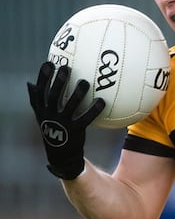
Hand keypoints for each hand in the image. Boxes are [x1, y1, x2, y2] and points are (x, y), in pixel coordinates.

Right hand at [27, 62, 104, 179]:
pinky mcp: (75, 131)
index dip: (43, 77)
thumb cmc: (54, 129)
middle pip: (53, 96)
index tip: (48, 63)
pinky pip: (86, 118)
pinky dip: (93, 109)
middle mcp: (50, 116)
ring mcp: (62, 124)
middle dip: (58, 82)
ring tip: (84, 82)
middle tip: (66, 68)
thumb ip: (38, 100)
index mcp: (42, 110)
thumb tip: (29, 83)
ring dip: (77, 94)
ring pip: (69, 106)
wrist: (61, 155)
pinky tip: (101, 101)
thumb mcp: (43, 115)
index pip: (39, 91)